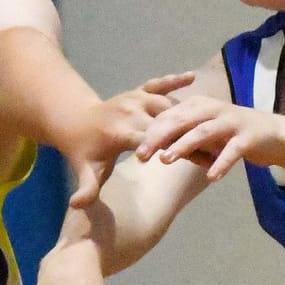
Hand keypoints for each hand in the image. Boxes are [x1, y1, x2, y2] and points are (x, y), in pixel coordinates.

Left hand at [67, 72, 197, 208]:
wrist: (72, 120)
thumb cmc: (83, 150)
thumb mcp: (85, 170)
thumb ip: (86, 189)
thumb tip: (77, 206)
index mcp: (121, 133)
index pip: (152, 142)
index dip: (175, 151)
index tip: (198, 162)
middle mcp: (130, 111)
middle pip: (166, 124)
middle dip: (188, 135)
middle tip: (213, 147)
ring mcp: (134, 97)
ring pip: (167, 105)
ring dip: (186, 116)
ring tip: (208, 128)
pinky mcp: (137, 91)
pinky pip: (159, 83)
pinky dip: (175, 80)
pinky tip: (192, 78)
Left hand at [137, 96, 283, 180]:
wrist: (272, 133)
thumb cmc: (231, 134)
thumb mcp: (203, 131)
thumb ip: (181, 135)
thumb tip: (151, 147)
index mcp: (198, 105)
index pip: (168, 116)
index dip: (149, 131)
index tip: (132, 148)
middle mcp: (212, 109)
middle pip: (180, 121)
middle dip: (159, 137)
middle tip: (141, 155)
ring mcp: (231, 122)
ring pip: (203, 132)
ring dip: (184, 145)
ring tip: (166, 161)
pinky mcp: (248, 137)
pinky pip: (232, 151)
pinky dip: (221, 163)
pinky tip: (211, 177)